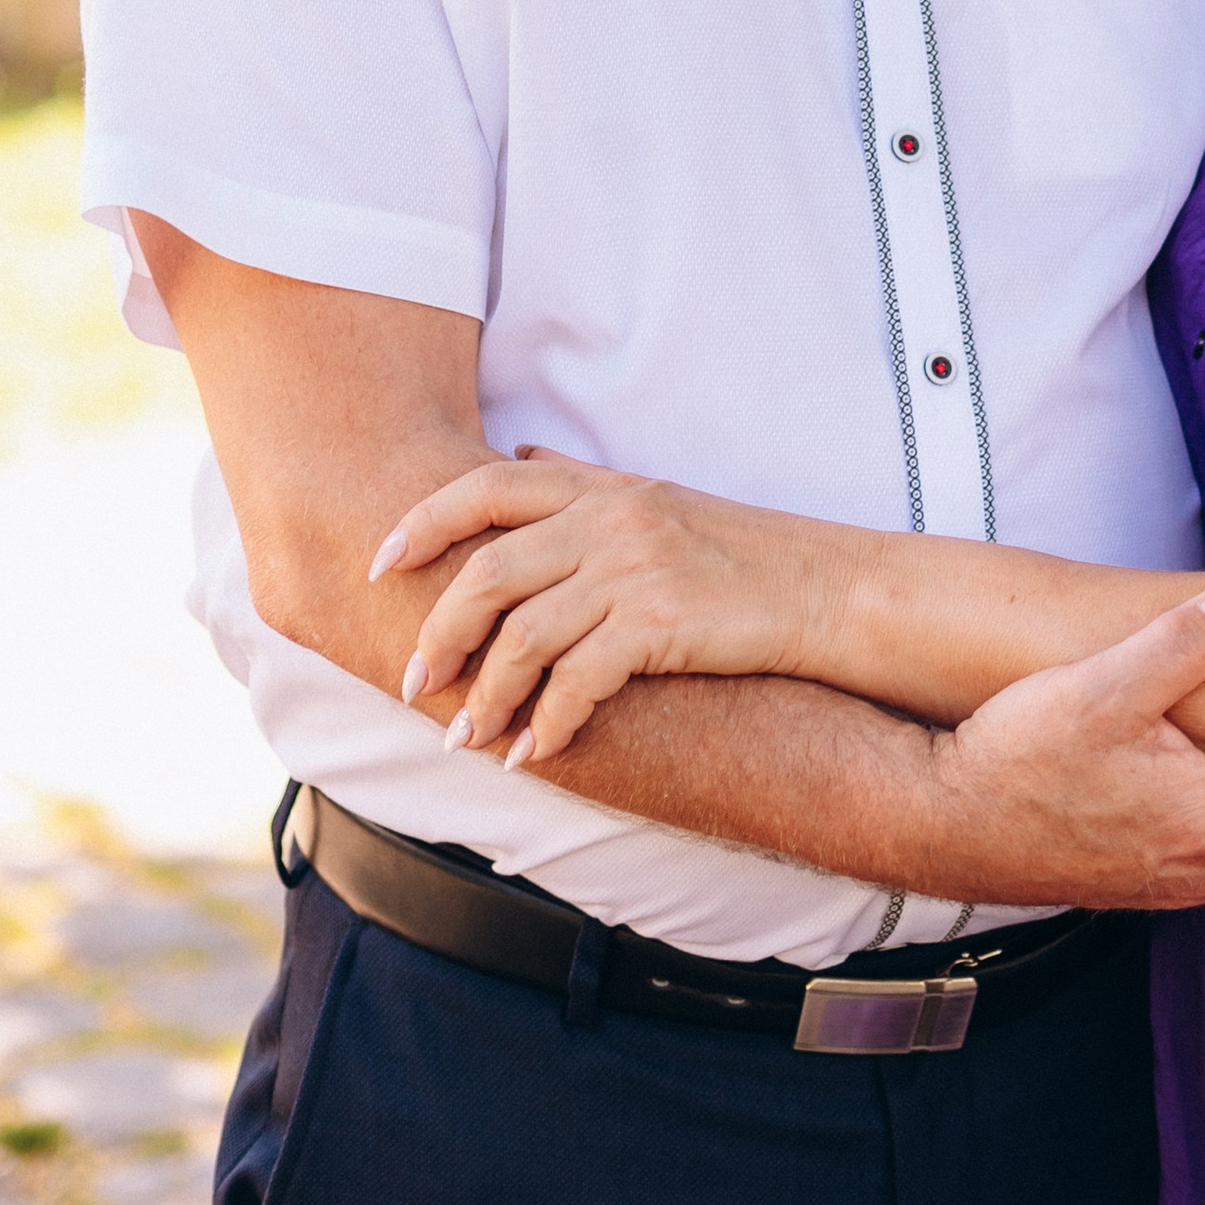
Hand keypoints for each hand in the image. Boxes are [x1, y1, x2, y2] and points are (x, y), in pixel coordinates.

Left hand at [372, 454, 818, 768]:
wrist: (824, 589)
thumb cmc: (738, 553)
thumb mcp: (657, 497)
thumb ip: (584, 480)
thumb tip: (521, 452)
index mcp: (602, 485)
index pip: (487, 484)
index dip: (423, 522)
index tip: (380, 564)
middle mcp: (611, 517)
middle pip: (489, 571)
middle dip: (440, 633)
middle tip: (414, 683)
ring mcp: (636, 567)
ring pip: (524, 635)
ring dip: (486, 696)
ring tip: (466, 740)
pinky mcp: (662, 622)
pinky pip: (578, 679)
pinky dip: (548, 722)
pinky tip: (535, 752)